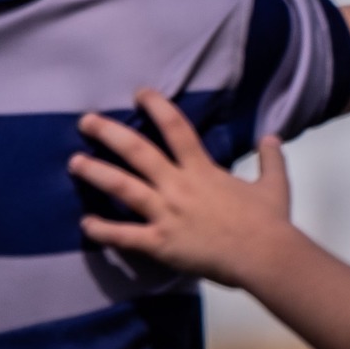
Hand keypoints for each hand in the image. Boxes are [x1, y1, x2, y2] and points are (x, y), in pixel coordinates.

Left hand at [71, 88, 294, 289]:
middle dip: (110, 133)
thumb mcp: (275, 183)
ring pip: (124, 188)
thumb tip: (272, 136)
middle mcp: (179, 186)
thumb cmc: (268, 220)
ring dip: (97, 173)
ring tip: (74, 162)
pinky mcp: (160, 243)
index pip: (176, 128)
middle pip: (139, 152)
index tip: (140, 92)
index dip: (157, 106)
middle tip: (86, 121)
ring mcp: (167, 214)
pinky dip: (103, 230)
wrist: (263, 255)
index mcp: (203, 169)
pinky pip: (125, 235)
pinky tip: (85, 223)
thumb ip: (270, 157)